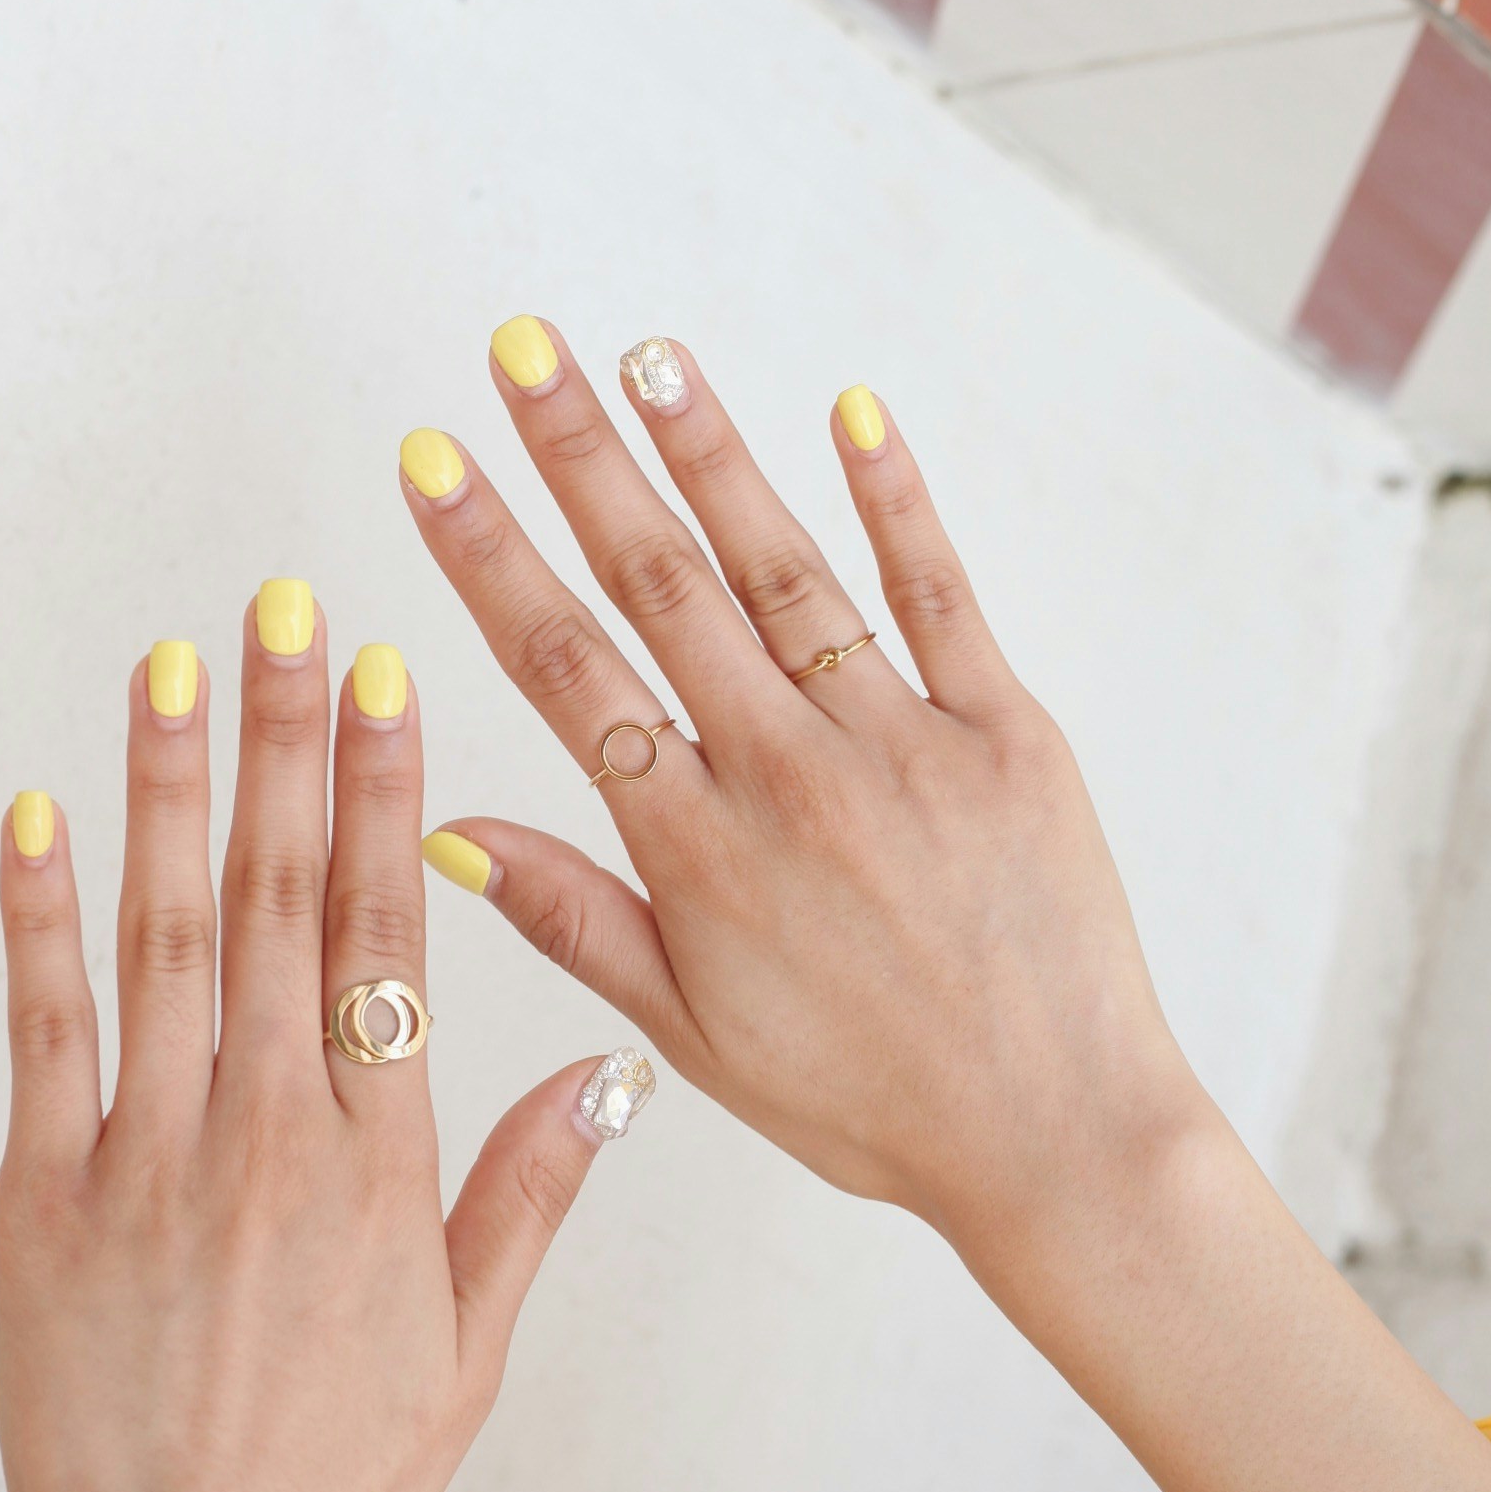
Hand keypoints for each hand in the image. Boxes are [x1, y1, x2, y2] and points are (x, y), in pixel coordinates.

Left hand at [0, 598, 641, 1491]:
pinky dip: (38, 919)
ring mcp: (149, 1157)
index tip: (389, 686)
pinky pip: (42, 1032)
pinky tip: (41, 815)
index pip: (389, 935)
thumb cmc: (334, 1489)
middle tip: (289, 614)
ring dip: (175, 791)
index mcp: (379, 1162)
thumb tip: (609, 1072)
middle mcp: (269, 1134)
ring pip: (168, 938)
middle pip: (282, 901)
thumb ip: (528, 1193)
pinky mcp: (44, 1198)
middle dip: (288, 742)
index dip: (387, 796)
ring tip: (179, 667)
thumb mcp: (470, 1351)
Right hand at [406, 329, 1202, 1252]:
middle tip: (516, 350)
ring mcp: (902, 744)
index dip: (489, 556)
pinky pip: (940, 595)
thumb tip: (452, 826)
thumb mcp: (692, 1037)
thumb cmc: (869, 1104)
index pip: (566, 669)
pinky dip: (895, 499)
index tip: (430, 463)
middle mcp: (788, 775)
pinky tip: (851, 410)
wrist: (1060, 1141)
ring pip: (785, 569)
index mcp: (699, 849)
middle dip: (576, 457)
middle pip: (661, 586)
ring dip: (709, 454)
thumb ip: (574, 920)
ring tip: (644, 355)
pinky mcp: (1007, 733)